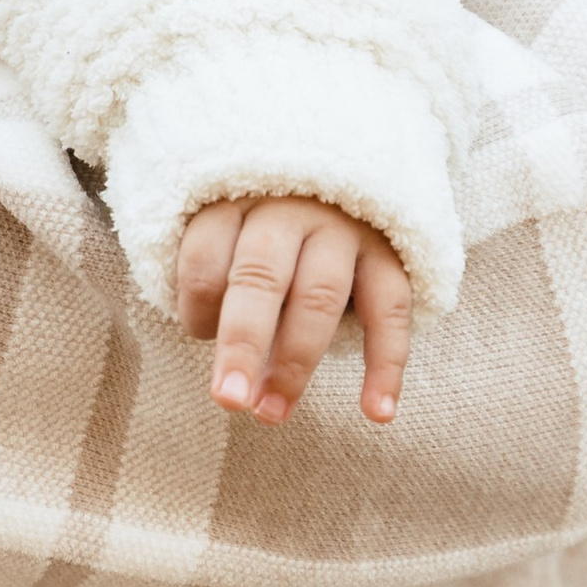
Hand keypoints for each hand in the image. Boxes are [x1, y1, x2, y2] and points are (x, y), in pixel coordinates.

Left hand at [175, 197, 411, 428]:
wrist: (337, 174)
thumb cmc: (264, 226)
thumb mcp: (229, 231)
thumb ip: (220, 283)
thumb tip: (226, 370)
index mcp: (235, 201)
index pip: (205, 255)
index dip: (195, 305)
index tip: (197, 334)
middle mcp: (288, 208)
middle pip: (260, 276)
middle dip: (242, 342)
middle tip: (229, 400)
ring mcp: (342, 227)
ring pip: (320, 296)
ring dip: (296, 362)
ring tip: (273, 413)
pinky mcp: (388, 251)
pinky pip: (391, 308)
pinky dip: (387, 363)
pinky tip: (377, 412)